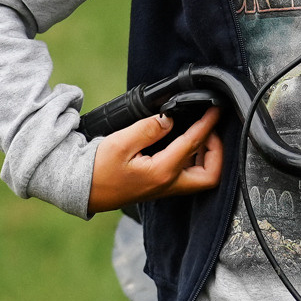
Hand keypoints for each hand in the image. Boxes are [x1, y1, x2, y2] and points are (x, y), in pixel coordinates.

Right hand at [87, 107, 222, 213]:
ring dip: (206, 156)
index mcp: (162, 171)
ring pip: (201, 178)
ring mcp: (165, 188)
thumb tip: (169, 119)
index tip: (215, 110)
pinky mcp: (159, 187)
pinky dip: (193, 160)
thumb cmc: (98, 169)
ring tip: (197, 133)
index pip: (193, 144)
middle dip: (217, 151)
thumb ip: (147, 129)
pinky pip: (188, 177)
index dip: (207, 124)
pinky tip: (182, 145)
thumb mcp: (120, 143)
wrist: (83, 190)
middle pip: (211, 174)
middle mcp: (168, 184)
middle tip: (208, 129)